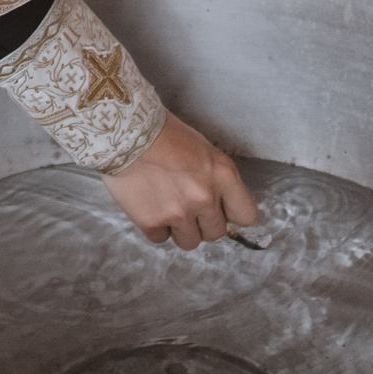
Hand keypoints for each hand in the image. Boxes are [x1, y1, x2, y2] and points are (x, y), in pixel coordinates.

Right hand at [103, 114, 259, 248]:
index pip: (247, 215)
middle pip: (216, 232)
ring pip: (189, 241)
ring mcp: (179, 212)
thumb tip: (219, 205)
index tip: (223, 211)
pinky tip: (148, 204)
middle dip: (203, 223)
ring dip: (180, 229)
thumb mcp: (203, 150)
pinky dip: (155, 226)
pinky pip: (160, 238)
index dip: (233, 214)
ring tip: (166, 205)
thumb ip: (216, 180)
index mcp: (224, 175)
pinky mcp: (152, 222)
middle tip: (187, 205)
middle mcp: (205, 197)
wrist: (125, 131)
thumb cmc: (163, 133)